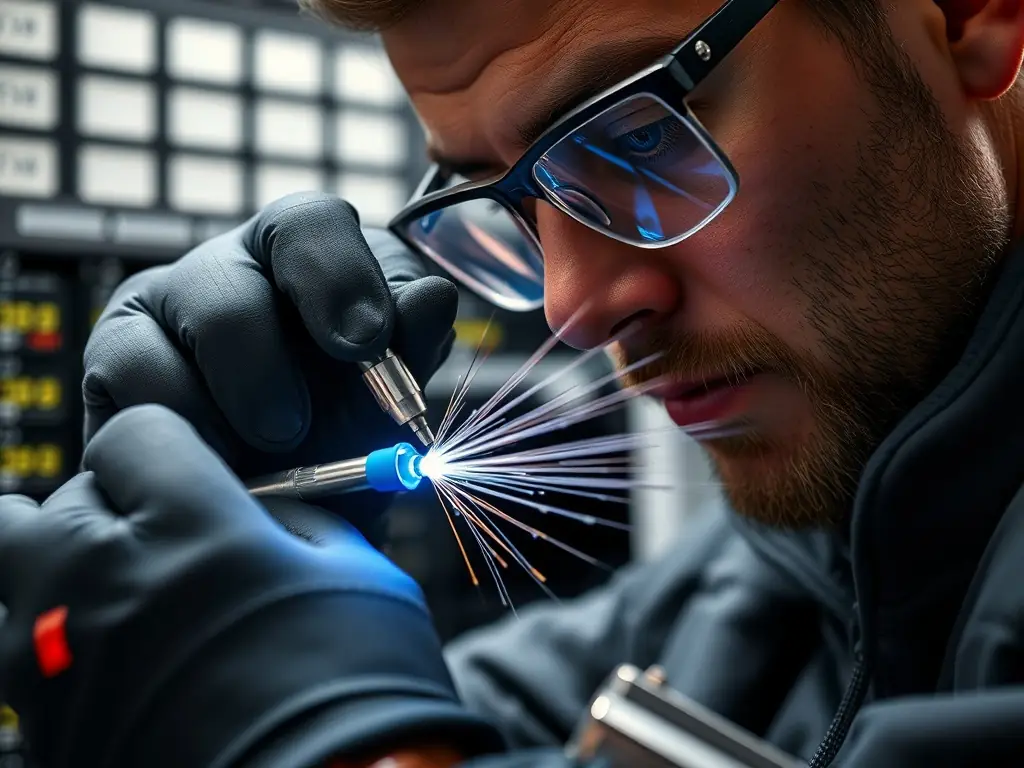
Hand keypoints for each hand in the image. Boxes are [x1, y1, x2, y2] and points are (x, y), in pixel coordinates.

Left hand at [0, 405, 499, 767]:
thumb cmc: (356, 694)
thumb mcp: (354, 573)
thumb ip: (292, 520)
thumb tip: (259, 510)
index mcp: (187, 527)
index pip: (131, 432)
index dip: (167, 448)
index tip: (189, 474)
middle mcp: (101, 580)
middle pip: (60, 495)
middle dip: (111, 505)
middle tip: (160, 538)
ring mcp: (57, 656)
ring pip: (10, 558)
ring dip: (57, 559)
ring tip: (111, 586)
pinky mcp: (42, 720)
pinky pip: (21, 640)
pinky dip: (60, 631)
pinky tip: (122, 655)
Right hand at [83, 193, 457, 536]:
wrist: (294, 490)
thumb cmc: (346, 422)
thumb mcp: (391, 391)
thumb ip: (416, 346)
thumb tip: (433, 298)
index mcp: (304, 256)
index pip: (310, 224)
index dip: (337, 278)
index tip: (365, 345)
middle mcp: (225, 270)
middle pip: (225, 289)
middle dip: (263, 372)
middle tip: (294, 431)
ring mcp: (159, 310)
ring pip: (161, 339)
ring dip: (219, 414)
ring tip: (259, 460)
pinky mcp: (114, 361)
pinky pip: (127, 387)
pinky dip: (175, 434)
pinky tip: (215, 461)